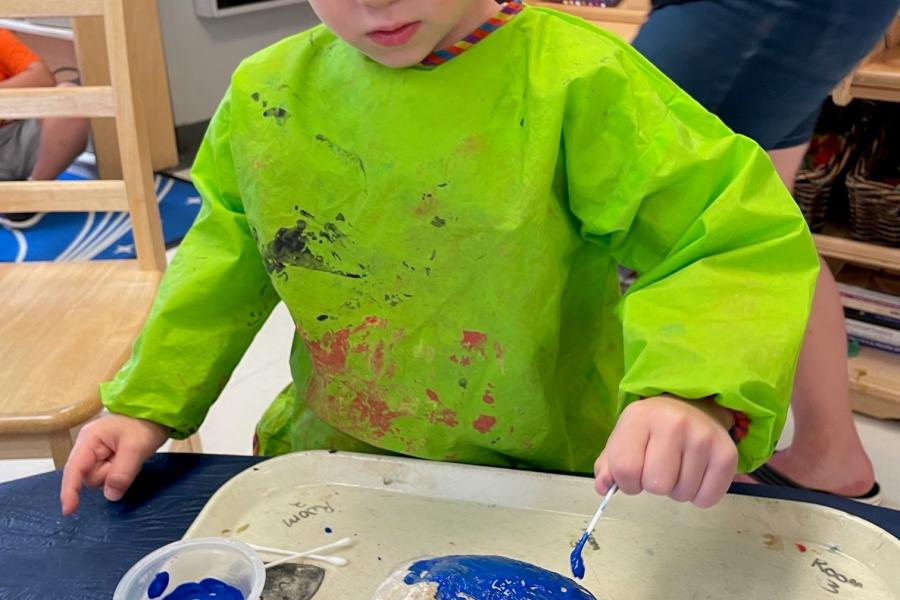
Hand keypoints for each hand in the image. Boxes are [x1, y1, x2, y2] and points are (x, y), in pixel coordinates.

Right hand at [60, 414, 167, 515]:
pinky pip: (107, 475)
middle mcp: (87, 447)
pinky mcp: (104, 458)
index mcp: (89, 439)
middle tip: (128, 459)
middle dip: (109, 475)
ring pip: (99, 479)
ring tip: (129, 457)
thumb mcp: (136, 448)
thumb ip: (122, 473)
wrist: (156, 415)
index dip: (69, 491)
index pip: (74, 469)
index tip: (69, 511)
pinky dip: (118, 473)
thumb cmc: (144, 425)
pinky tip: (127, 461)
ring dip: (115, 474)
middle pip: (89, 477)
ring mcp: (95, 453)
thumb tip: (110, 495)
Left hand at [594, 395, 738, 507]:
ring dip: (676, 490)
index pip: (625, 469)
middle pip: (655, 485)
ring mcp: (703, 437)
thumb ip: (609, 465)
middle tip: (659, 468)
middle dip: (653, 485)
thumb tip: (603, 487)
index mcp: (639, 416)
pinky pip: (706, 499)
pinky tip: (696, 473)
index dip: (627, 482)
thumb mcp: (624, 438)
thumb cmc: (651, 429)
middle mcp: (673, 422)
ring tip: (678, 466)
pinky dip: (699, 495)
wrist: (692, 407)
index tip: (633, 475)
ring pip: (681, 494)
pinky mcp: (727, 454)